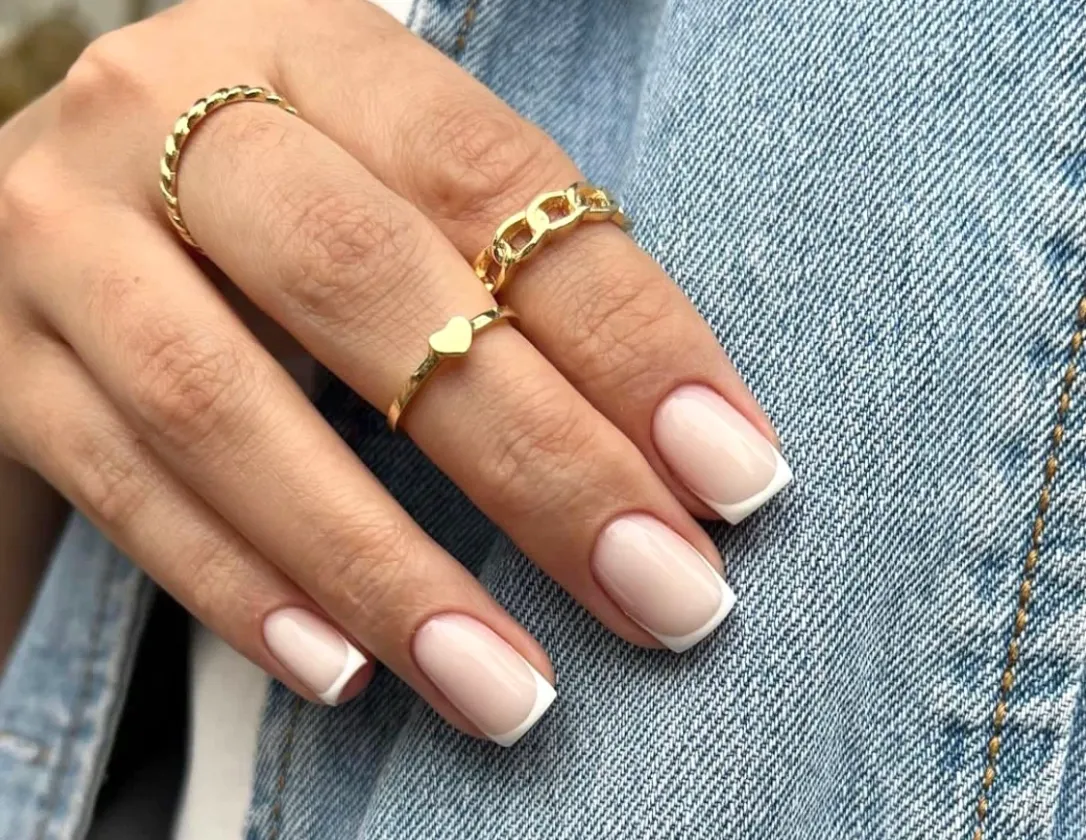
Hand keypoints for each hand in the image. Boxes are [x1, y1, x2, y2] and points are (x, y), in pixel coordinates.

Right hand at [0, 0, 789, 744]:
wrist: (80, 201)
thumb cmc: (282, 200)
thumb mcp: (385, 182)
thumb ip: (501, 272)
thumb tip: (675, 452)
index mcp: (307, 43)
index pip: (492, 177)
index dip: (625, 330)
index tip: (733, 472)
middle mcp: (163, 112)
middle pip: (366, 284)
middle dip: (536, 459)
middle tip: (666, 593)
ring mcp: (60, 238)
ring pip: (222, 407)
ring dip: (386, 566)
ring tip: (511, 686)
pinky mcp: (1, 364)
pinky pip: (124, 488)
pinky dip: (242, 589)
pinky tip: (348, 670)